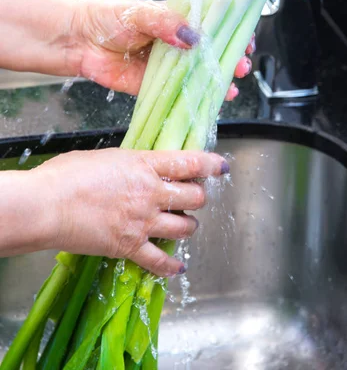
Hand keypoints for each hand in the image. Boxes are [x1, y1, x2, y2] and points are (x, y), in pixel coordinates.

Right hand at [20, 149, 228, 275]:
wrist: (47, 205)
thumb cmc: (68, 174)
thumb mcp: (107, 157)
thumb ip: (130, 164)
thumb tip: (139, 169)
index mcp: (144, 165)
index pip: (189, 163)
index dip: (211, 164)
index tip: (221, 167)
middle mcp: (151, 193)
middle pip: (195, 197)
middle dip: (198, 197)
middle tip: (191, 197)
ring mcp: (143, 222)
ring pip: (186, 227)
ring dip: (188, 225)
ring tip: (182, 224)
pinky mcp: (130, 247)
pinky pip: (161, 261)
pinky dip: (172, 265)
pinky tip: (177, 266)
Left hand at [71, 0, 252, 98]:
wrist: (78, 41)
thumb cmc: (106, 18)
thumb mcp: (139, 12)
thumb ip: (166, 22)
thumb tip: (192, 36)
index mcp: (176, 19)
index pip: (212, 24)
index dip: (232, 32)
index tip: (246, 41)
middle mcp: (175, 43)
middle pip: (210, 52)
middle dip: (230, 60)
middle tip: (241, 67)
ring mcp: (166, 65)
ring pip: (198, 75)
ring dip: (217, 82)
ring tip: (230, 88)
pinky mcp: (154, 85)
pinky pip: (178, 93)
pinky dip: (195, 99)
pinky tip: (209, 102)